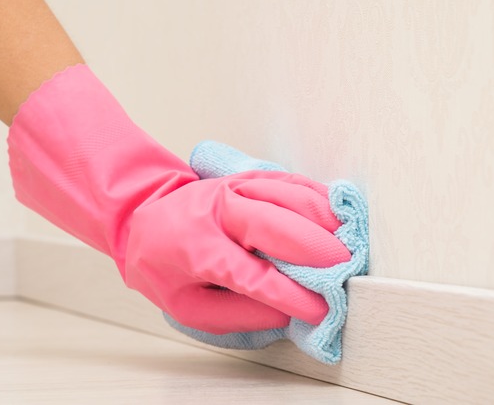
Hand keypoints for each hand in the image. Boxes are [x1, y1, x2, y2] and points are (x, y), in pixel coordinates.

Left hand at [8, 64, 349, 334]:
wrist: (142, 211)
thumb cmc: (164, 263)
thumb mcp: (185, 305)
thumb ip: (236, 315)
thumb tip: (285, 315)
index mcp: (198, 248)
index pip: (251, 275)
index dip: (290, 294)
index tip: (320, 310)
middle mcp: (219, 211)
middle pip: (276, 225)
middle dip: (317, 250)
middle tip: (347, 271)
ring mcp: (236, 188)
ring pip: (288, 197)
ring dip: (324, 220)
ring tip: (352, 244)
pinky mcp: (249, 177)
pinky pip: (290, 182)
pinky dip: (318, 198)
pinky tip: (339, 214)